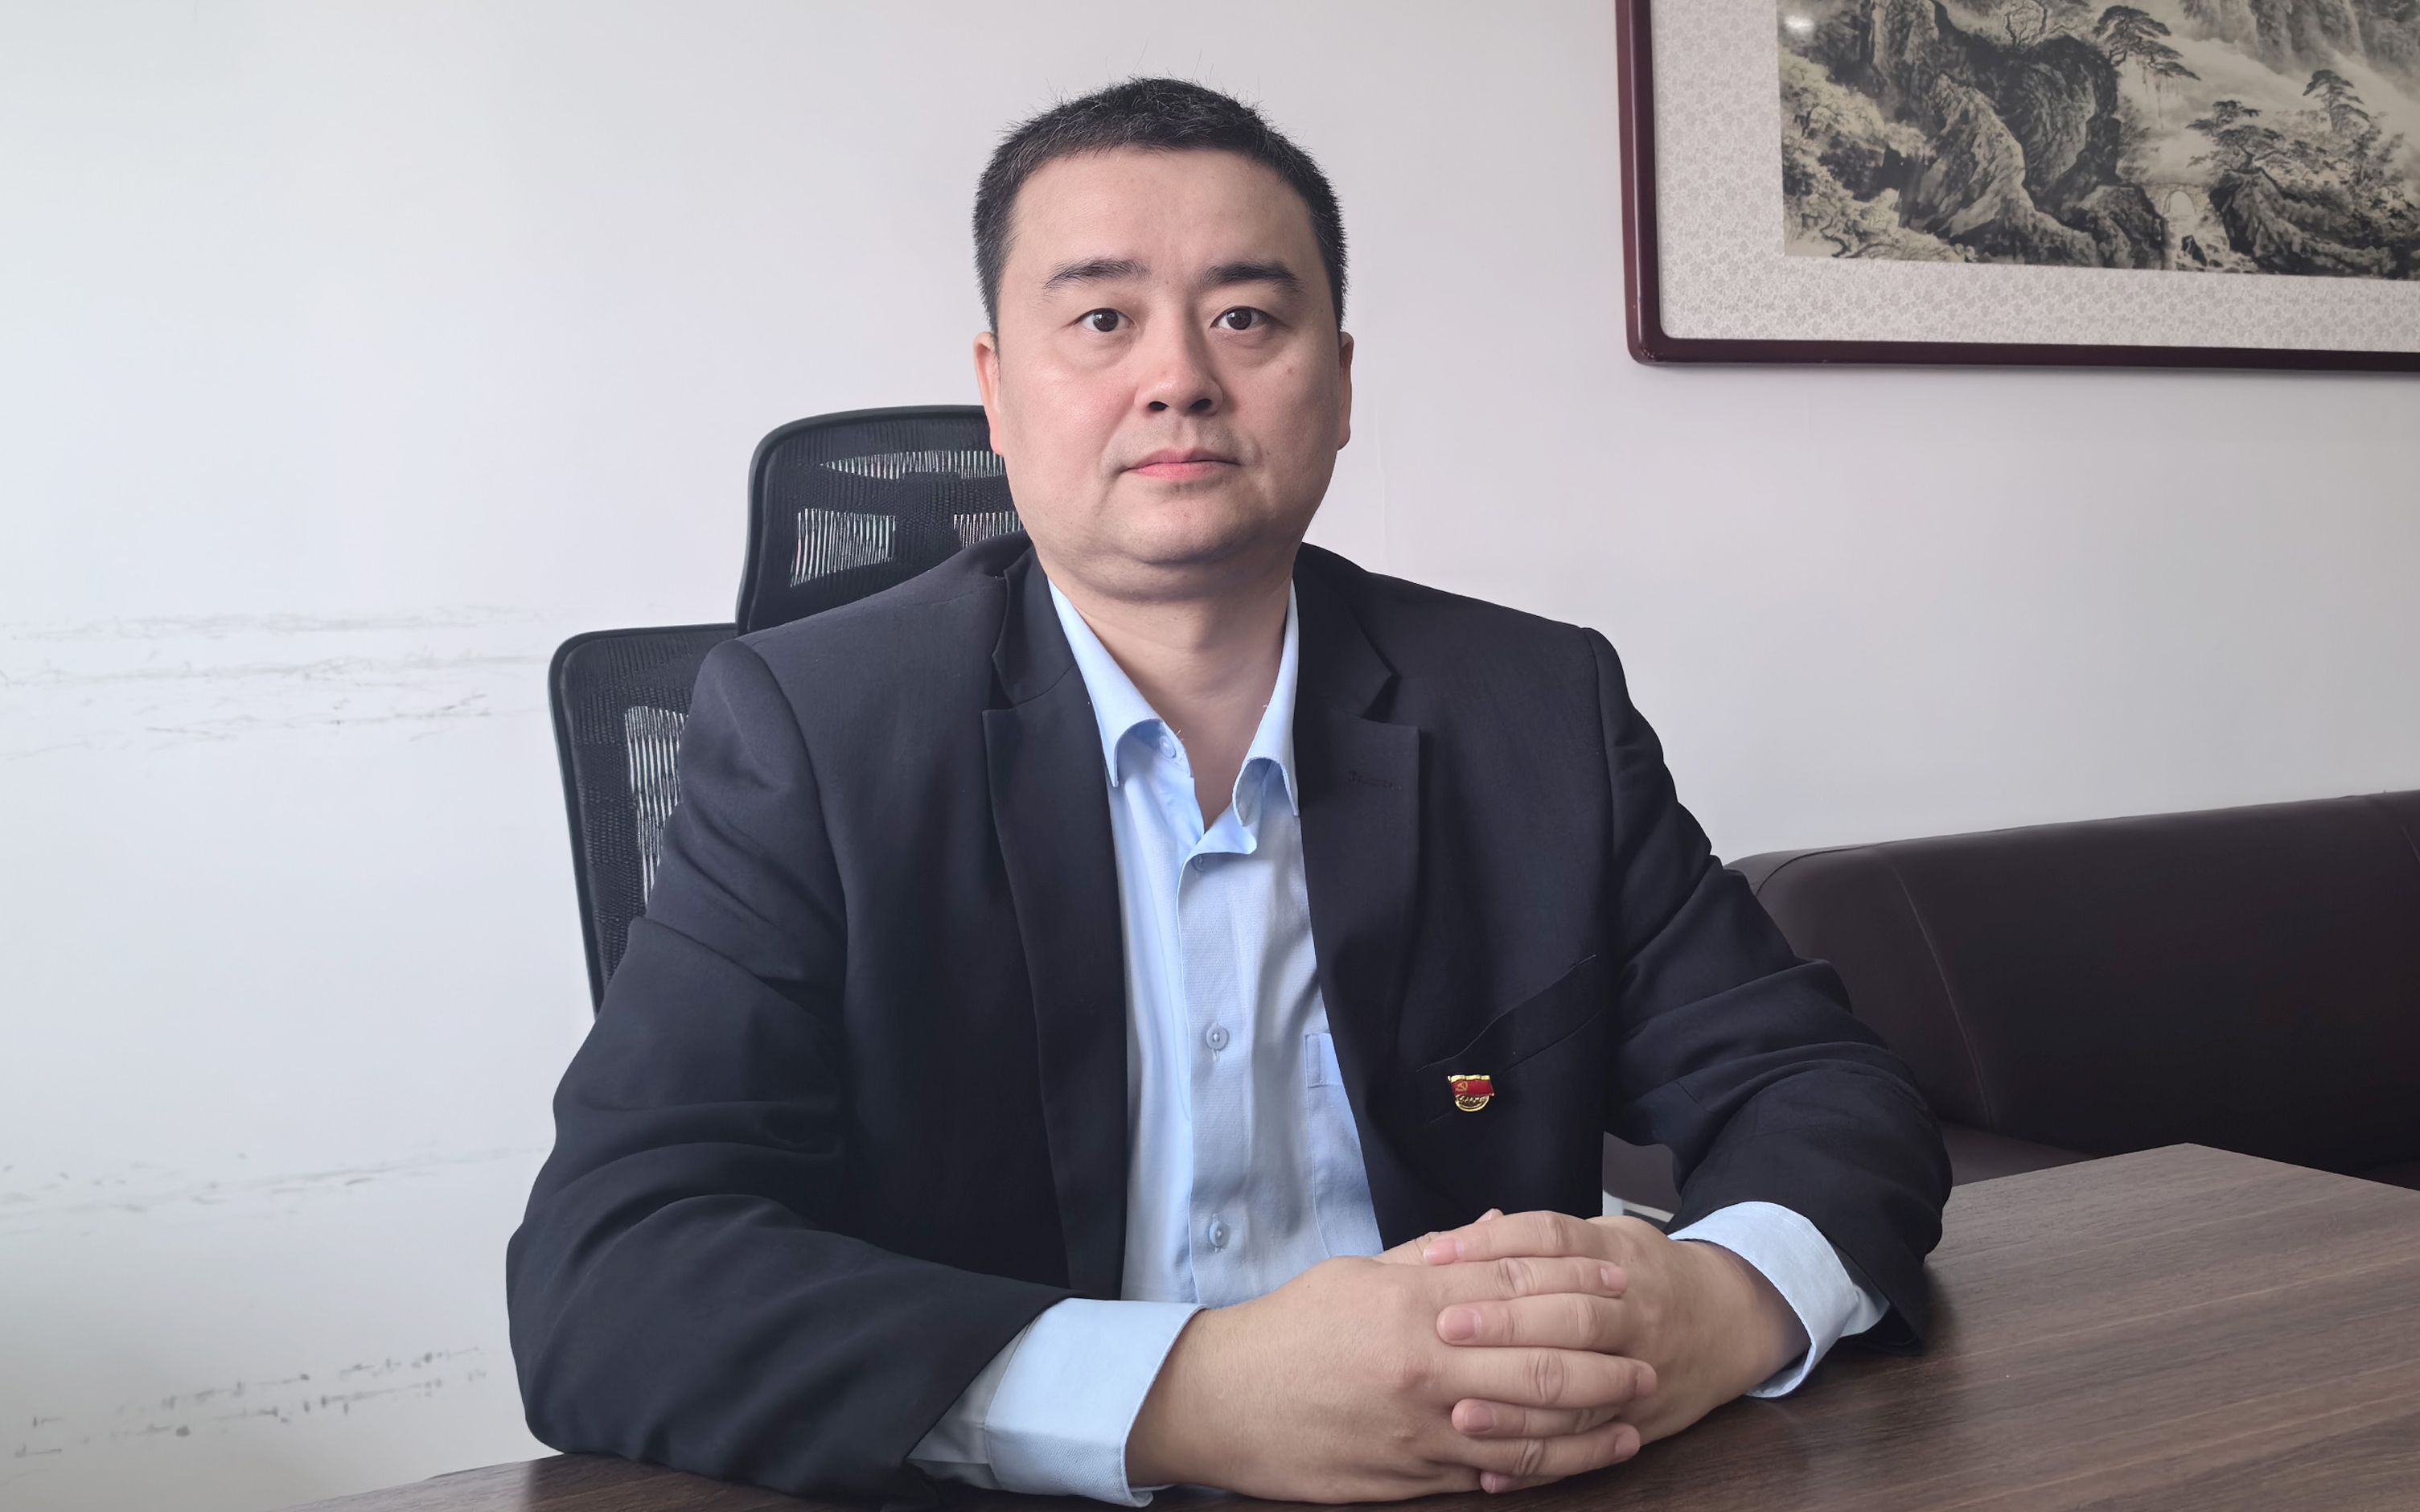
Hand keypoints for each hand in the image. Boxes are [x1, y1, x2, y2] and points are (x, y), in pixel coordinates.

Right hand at [1126, 1247, 1655, 1501]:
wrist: (1226, 1403)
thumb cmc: (1292, 1331)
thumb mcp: (1357, 1275)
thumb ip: (1431, 1257)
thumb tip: (1495, 1230)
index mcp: (1411, 1302)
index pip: (1515, 1287)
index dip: (1577, 1285)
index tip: (1618, 1284)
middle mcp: (1426, 1363)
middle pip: (1541, 1357)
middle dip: (1604, 1355)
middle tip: (1645, 1352)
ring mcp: (1424, 1426)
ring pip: (1532, 1423)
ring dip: (1594, 1415)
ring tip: (1636, 1405)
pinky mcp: (1416, 1474)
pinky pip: (1499, 1471)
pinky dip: (1551, 1463)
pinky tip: (1587, 1453)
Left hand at [1419, 1210, 1808, 1480]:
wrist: (1731, 1320)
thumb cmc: (1648, 1272)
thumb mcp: (1608, 1236)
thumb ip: (1545, 1239)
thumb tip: (1475, 1229)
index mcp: (1617, 1255)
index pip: (1551, 1239)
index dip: (1493, 1245)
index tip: (1437, 1256)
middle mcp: (1633, 1310)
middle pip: (1568, 1315)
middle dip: (1504, 1323)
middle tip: (1443, 1328)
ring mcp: (1640, 1368)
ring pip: (1581, 1390)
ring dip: (1518, 1407)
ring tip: (1459, 1412)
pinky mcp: (1641, 1421)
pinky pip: (1589, 1446)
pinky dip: (1541, 1463)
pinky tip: (1492, 1474)